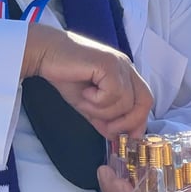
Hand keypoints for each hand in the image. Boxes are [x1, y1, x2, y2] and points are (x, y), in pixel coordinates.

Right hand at [23, 23, 152, 137]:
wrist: (45, 53)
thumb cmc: (65, 75)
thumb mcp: (87, 103)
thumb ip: (103, 118)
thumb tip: (115, 137)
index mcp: (124, 74)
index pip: (145, 100)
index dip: (138, 121)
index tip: (126, 138)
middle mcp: (126, 67)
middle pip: (144, 101)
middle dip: (128, 122)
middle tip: (108, 129)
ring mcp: (119, 64)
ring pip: (125, 102)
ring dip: (104, 110)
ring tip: (86, 101)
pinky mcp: (108, 64)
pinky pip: (113, 93)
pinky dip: (98, 100)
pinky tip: (85, 92)